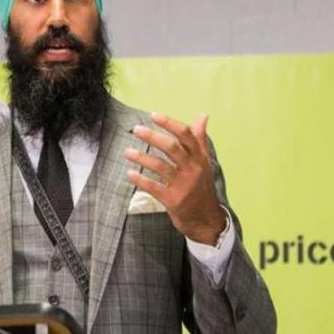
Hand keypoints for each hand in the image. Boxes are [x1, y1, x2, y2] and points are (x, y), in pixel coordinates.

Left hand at [124, 113, 224, 244]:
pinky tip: (130, 174)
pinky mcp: (173, 200)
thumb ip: (200, 139)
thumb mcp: (204, 162)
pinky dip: (140, 180)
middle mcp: (192, 169)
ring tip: (127, 152)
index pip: (186, 136)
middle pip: (172, 148)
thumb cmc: (202, 186)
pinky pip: (154, 187)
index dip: (170, 123)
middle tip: (136, 129)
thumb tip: (203, 116)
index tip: (154, 115)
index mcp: (199, 158)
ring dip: (142, 158)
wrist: (206, 219)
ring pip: (160, 166)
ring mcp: (183, 185)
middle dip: (152, 137)